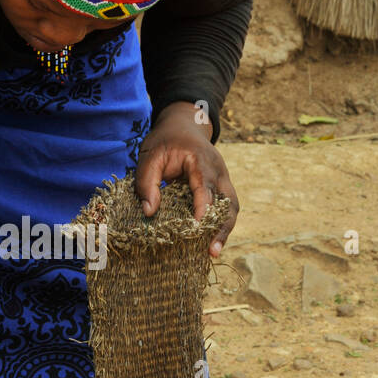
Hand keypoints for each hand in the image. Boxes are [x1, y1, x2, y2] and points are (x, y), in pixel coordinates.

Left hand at [135, 100, 238, 256]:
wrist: (185, 125)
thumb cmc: (165, 140)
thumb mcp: (149, 156)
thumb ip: (146, 183)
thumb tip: (149, 212)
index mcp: (200, 161)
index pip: (205, 188)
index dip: (203, 209)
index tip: (197, 229)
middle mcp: (218, 171)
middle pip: (228, 202)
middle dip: (221, 228)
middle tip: (211, 251)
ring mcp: (223, 179)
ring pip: (231, 207)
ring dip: (224, 230)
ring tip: (213, 252)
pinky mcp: (222, 186)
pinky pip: (226, 208)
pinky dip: (220, 224)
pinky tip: (211, 241)